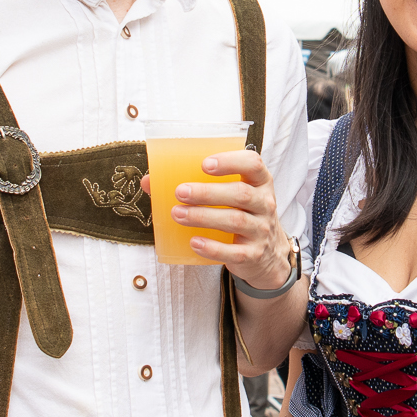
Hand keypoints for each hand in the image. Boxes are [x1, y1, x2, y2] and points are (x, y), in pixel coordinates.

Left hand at [145, 150, 292, 293]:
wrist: (267, 255)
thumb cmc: (242, 216)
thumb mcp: (231, 196)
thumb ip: (198, 184)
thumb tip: (150, 182)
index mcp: (260, 183)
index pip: (253, 164)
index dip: (231, 161)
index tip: (204, 164)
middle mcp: (265, 204)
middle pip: (240, 194)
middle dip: (208, 192)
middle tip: (180, 192)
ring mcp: (261, 230)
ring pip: (235, 221)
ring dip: (203, 217)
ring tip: (178, 214)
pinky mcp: (253, 254)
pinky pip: (233, 251)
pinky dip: (213, 248)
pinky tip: (194, 242)